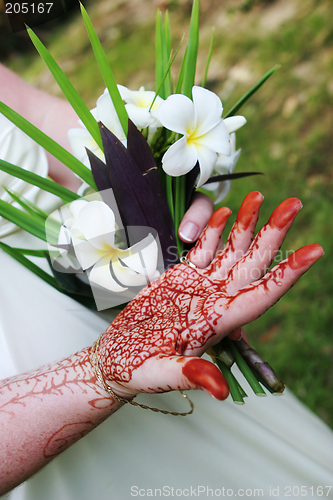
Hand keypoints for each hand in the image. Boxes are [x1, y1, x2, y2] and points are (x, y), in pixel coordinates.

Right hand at [96, 191, 323, 400]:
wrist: (118, 357)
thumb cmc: (138, 370)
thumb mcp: (161, 374)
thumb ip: (190, 375)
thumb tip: (221, 391)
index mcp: (218, 323)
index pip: (262, 295)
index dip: (288, 274)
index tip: (314, 251)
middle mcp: (217, 302)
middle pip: (254, 264)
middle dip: (274, 234)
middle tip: (294, 204)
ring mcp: (201, 287)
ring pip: (231, 250)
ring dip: (247, 224)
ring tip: (260, 196)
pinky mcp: (181, 278)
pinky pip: (204, 250)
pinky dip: (214, 230)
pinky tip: (225, 211)